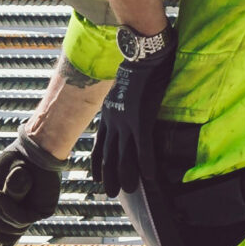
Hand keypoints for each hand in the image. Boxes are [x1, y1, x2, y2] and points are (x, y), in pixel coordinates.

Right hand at [0, 131, 64, 229]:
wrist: (34, 147)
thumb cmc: (16, 159)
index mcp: (14, 204)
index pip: (6, 226)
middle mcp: (26, 209)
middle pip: (6, 229)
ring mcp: (36, 211)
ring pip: (14, 227)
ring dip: (1, 211)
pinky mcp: (46, 209)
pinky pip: (22, 219)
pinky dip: (8, 209)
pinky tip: (0, 195)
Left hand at [94, 24, 176, 195]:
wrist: (142, 52)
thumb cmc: (136, 63)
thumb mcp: (123, 84)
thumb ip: (122, 96)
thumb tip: (126, 101)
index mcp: (109, 112)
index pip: (100, 143)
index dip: (98, 162)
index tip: (96, 177)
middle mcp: (115, 120)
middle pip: (110, 154)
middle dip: (109, 175)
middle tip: (110, 193)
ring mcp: (127, 121)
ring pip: (124, 156)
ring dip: (125, 175)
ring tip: (126, 190)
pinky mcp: (142, 119)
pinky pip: (143, 148)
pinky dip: (145, 164)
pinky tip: (148, 177)